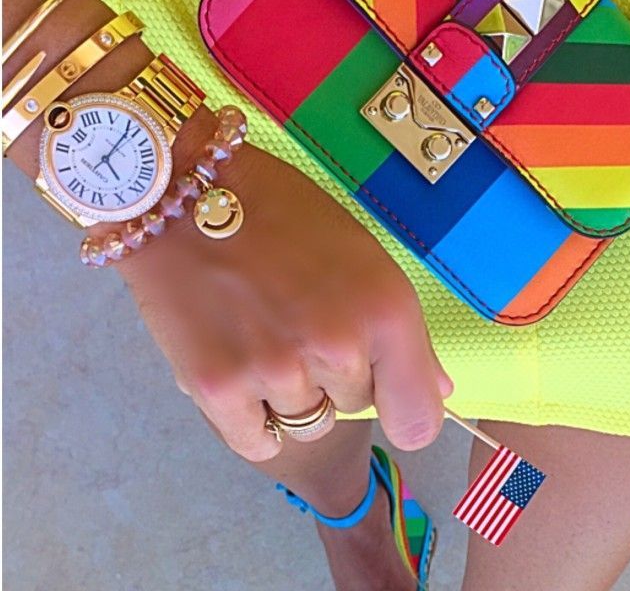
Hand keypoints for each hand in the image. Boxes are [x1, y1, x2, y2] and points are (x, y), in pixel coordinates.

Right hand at [118, 132, 452, 462]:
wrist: (187, 195)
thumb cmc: (281, 213)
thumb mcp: (363, 254)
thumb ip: (403, 330)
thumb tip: (436, 393)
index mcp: (386, 310)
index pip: (419, 420)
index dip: (406, 412)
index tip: (389, 396)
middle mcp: (338, 347)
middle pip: (355, 407)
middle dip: (336, 375)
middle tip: (301, 320)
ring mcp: (277, 372)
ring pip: (305, 420)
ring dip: (290, 391)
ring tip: (264, 332)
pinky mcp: (218, 389)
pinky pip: (258, 440)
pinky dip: (252, 416)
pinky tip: (242, 367)